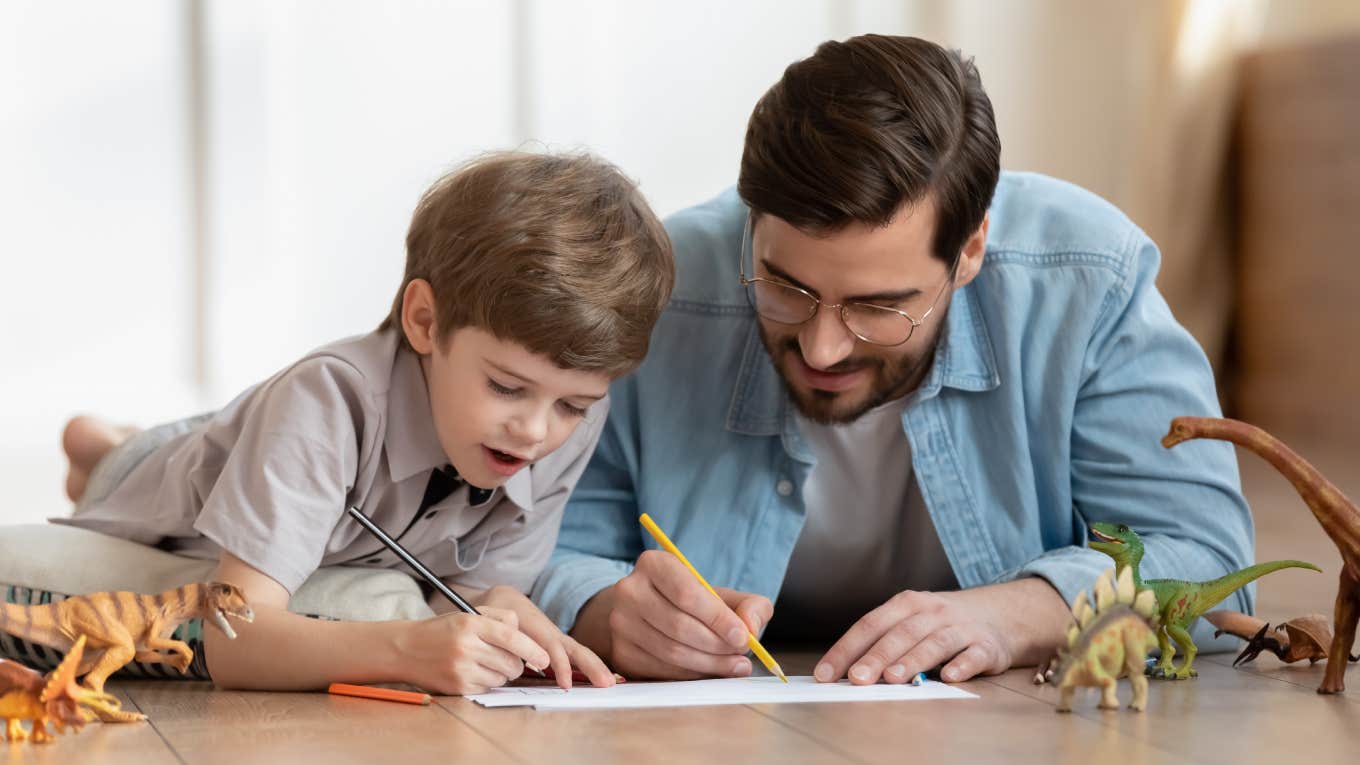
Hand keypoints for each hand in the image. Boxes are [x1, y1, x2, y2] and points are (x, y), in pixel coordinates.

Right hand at [397, 607, 549, 694]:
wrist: (406, 649)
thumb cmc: (444, 630)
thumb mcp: (469, 614)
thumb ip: (500, 618)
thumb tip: (525, 635)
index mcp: (471, 623)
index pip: (511, 637)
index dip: (532, 650)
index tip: (545, 659)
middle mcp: (466, 646)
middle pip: (512, 662)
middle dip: (517, 664)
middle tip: (509, 659)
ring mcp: (461, 669)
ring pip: (503, 677)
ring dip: (502, 673)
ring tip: (486, 663)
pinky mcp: (458, 687)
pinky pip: (488, 688)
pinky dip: (488, 682)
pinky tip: (474, 672)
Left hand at [477, 585, 614, 688]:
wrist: (504, 598)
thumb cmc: (495, 610)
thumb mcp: (490, 616)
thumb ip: (499, 628)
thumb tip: (512, 643)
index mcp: (535, 625)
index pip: (551, 646)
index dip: (560, 664)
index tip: (565, 684)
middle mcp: (550, 632)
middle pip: (573, 648)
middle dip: (590, 665)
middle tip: (606, 683)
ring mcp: (556, 638)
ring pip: (578, 651)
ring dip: (595, 666)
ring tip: (610, 682)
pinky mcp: (557, 645)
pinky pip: (576, 656)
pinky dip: (589, 666)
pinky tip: (600, 678)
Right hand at [578, 549, 773, 679]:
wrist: (649, 612)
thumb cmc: (692, 603)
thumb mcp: (723, 594)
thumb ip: (750, 605)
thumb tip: (751, 628)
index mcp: (653, 564)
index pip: (687, 593)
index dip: (718, 618)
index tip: (742, 636)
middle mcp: (629, 591)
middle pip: (679, 626)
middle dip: (717, 645)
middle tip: (742, 655)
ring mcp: (620, 624)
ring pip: (671, 652)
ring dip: (709, 664)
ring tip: (733, 665)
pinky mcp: (621, 652)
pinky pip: (661, 670)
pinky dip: (691, 675)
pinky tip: (709, 671)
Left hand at [815, 580, 1068, 684]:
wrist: (998, 615)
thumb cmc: (941, 624)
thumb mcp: (911, 622)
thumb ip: (883, 642)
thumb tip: (845, 672)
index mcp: (906, 604)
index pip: (870, 624)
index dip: (846, 648)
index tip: (826, 673)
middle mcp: (932, 612)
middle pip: (900, 634)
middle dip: (876, 657)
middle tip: (857, 678)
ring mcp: (961, 627)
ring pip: (934, 643)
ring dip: (913, 660)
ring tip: (893, 678)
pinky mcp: (987, 646)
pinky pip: (973, 655)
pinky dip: (961, 665)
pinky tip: (948, 677)